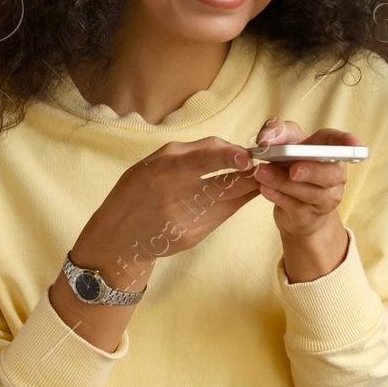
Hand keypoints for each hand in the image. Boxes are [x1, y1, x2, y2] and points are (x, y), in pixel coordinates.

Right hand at [71, 137, 259, 288]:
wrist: (119, 238)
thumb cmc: (136, 192)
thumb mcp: (152, 163)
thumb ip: (189, 154)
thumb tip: (230, 148)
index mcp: (161, 169)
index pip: (201, 159)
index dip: (228, 157)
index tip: (248, 156)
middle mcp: (173, 194)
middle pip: (222, 182)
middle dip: (249, 174)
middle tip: (268, 165)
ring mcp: (184, 217)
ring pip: (229, 199)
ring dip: (249, 187)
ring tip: (262, 176)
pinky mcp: (193, 234)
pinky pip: (224, 215)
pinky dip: (237, 202)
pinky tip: (245, 193)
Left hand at [253, 119, 356, 280]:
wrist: (290, 205)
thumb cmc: (291, 165)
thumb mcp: (286, 143)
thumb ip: (277, 132)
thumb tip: (265, 139)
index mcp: (331, 153)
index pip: (343, 145)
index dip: (349, 143)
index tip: (353, 145)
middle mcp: (334, 176)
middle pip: (331, 174)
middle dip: (313, 171)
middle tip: (293, 169)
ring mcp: (324, 199)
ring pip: (311, 193)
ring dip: (284, 183)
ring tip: (262, 173)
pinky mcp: (308, 216)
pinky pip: (295, 207)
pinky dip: (278, 197)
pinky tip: (264, 189)